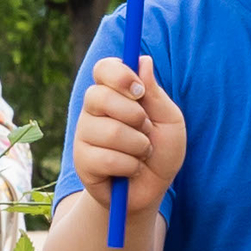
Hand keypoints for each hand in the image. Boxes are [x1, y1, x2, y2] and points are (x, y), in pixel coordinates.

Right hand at [71, 59, 185, 221]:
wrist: (150, 190)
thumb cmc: (161, 152)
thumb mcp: (169, 121)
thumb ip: (155, 94)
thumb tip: (143, 60)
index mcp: (114, 93)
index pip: (103, 68)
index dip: (119, 75)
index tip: (139, 90)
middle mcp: (94, 109)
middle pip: (100, 96)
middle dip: (135, 116)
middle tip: (145, 129)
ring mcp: (85, 134)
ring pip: (110, 131)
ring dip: (138, 146)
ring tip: (141, 154)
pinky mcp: (82, 161)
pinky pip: (107, 158)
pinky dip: (129, 166)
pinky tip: (129, 170)